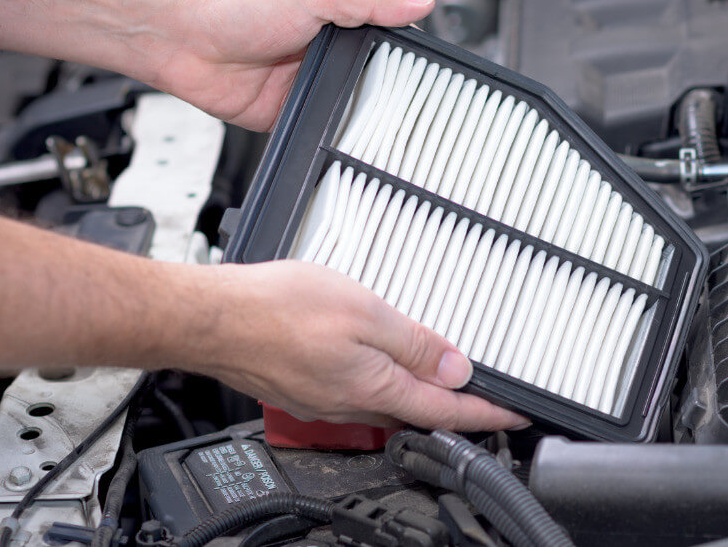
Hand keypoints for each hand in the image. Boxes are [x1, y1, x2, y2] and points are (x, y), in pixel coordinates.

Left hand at [147, 0, 434, 130]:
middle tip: (398, 98)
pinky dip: (321, 131)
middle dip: (378, 86)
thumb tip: (418, 3)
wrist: (180, 38)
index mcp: (330, 14)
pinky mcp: (282, 113)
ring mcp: (299, 82)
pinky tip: (329, 126)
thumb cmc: (232, 3)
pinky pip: (312, 129)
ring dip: (348, 109)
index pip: (380, 33)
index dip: (402, 49)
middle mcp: (316, 48)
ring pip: (341, 105)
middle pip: (365, 75)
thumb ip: (368, 0)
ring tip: (363, 112)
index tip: (427, 65)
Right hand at [197, 260, 528, 430]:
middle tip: (487, 395)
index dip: (487, 415)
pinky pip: (359, 390)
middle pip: (419, 412)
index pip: (447, 412)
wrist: (210, 319)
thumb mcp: (365, 312)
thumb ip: (414, 342)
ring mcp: (326, 400)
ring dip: (418, 391)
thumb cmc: (276, 310)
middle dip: (455, 405)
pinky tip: (380, 359)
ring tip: (441, 374)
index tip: (516, 417)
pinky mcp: (305, 388)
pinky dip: (383, 379)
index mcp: (375, 388)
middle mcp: (352, 404)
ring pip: (388, 401)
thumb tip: (456, 368)